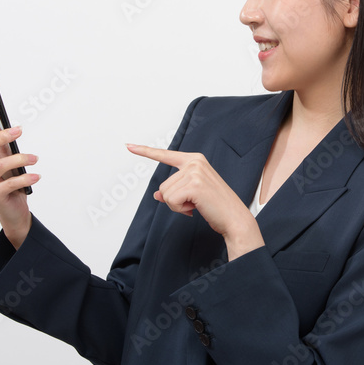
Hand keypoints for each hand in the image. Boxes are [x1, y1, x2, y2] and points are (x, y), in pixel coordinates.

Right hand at [0, 100, 38, 248]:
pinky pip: (10, 183)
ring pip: (0, 165)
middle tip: (19, 130)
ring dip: (20, 159)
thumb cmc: (11, 184)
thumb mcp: (9, 163)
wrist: (13, 212)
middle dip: (2, 136)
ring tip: (35, 158)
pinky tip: (36, 176)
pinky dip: (25, 178)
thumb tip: (10, 127)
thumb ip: (5, 147)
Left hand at [126, 143, 264, 259]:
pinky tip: (196, 209)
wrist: (234, 218)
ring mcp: (195, 172)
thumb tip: (157, 195)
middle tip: (195, 203)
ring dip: (178, 206)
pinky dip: (180, 209)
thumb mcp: (191, 195)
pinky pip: (171, 200)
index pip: (165, 155)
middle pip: (163, 184)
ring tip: (197, 205)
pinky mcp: (194, 184)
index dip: (145, 151)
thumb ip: (174, 190)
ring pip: (166, 194)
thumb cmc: (216, 206)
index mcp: (195, 160)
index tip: (128, 146)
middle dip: (175, 200)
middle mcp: (195, 162)